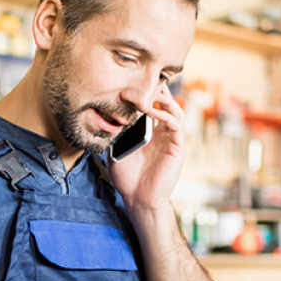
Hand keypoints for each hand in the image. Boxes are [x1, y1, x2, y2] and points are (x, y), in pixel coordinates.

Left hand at [109, 84, 184, 212]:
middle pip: (166, 104)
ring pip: (175, 110)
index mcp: (150, 133)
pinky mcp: (178, 148)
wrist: (138, 199)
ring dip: (164, 99)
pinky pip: (176, 125)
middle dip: (157, 91)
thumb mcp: (117, 149)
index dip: (146, 95)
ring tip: (151, 92)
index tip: (132, 84)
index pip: (152, 107)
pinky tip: (153, 111)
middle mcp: (163, 134)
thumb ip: (116, 133)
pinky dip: (166, 115)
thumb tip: (103, 115)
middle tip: (144, 81)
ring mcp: (171, 140)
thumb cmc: (128, 178)